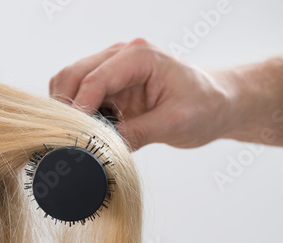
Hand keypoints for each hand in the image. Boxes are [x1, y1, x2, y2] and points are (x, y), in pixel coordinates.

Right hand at [49, 38, 236, 150]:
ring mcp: (113, 69)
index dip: (80, 109)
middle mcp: (121, 56)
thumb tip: (101, 147)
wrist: (216, 104)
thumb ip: (137, 133)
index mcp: (140, 56)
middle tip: (70, 139)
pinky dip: (77, 113)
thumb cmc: (204, 106)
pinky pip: (80, 95)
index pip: (95, 79)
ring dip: (68, 110)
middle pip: (72, 75)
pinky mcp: (111, 85)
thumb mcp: (174, 123)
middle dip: (66, 107)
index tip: (75, 137)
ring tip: (80, 136)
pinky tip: (90, 130)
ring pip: (70, 83)